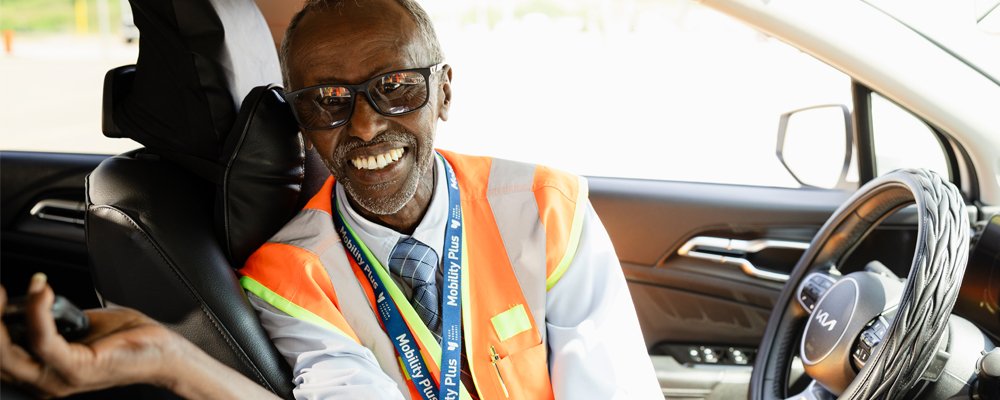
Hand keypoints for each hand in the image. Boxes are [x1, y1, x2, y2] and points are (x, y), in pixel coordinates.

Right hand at [1, 273, 180, 397]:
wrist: (163, 352)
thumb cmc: (125, 339)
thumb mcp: (77, 325)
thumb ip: (50, 319)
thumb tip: (32, 300)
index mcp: (40, 374)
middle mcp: (42, 383)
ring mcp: (58, 379)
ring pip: (9, 352)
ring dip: (2, 315)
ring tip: (2, 292)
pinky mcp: (76, 369)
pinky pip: (44, 341)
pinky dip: (37, 312)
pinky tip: (41, 291)